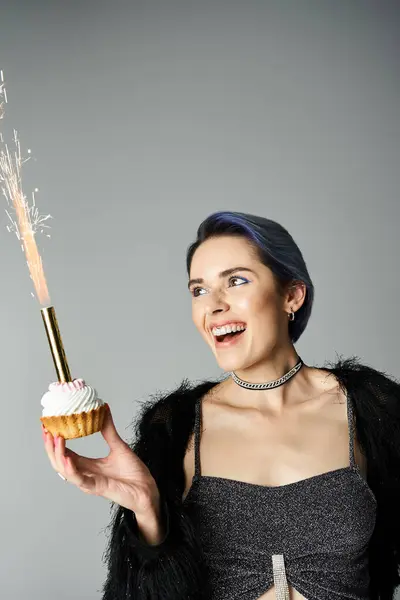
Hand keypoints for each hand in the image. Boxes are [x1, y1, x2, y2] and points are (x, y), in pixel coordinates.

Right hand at [42, 406, 159, 518]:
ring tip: (55, 438)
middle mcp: (85, 474)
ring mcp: (89, 482)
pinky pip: (79, 479)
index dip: (55, 441)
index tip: (49, 426)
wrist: (147, 489)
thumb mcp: (119, 445)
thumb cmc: (134, 473)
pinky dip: (70, 468)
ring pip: (64, 470)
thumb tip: (103, 408)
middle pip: (59, 462)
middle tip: (46, 430)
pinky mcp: (97, 487)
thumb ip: (108, 429)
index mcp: (88, 466)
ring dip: (57, 454)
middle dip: (50, 447)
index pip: (65, 453)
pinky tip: (67, 457)